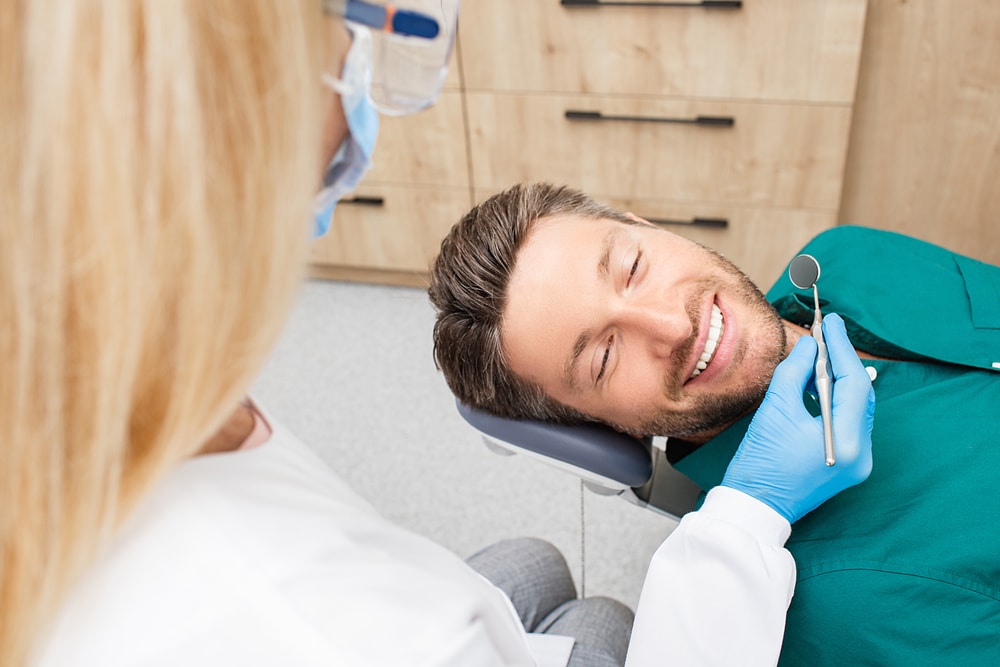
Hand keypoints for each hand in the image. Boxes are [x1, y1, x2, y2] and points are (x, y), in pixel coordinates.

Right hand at [721, 313, 874, 523]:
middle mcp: (861, 454)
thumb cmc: (759, 464)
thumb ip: (796, 372)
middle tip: (826, 332)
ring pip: (856, 407)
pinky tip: (820, 384)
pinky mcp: (847, 464)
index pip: (853, 383)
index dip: (841, 347)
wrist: (754, 507)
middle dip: (842, 361)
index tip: (830, 322)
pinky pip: (848, 422)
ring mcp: (857, 462)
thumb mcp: (775, 410)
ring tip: (820, 354)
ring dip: (838, 379)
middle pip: (860, 395)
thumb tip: (810, 346)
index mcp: (847, 442)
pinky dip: (835, 400)